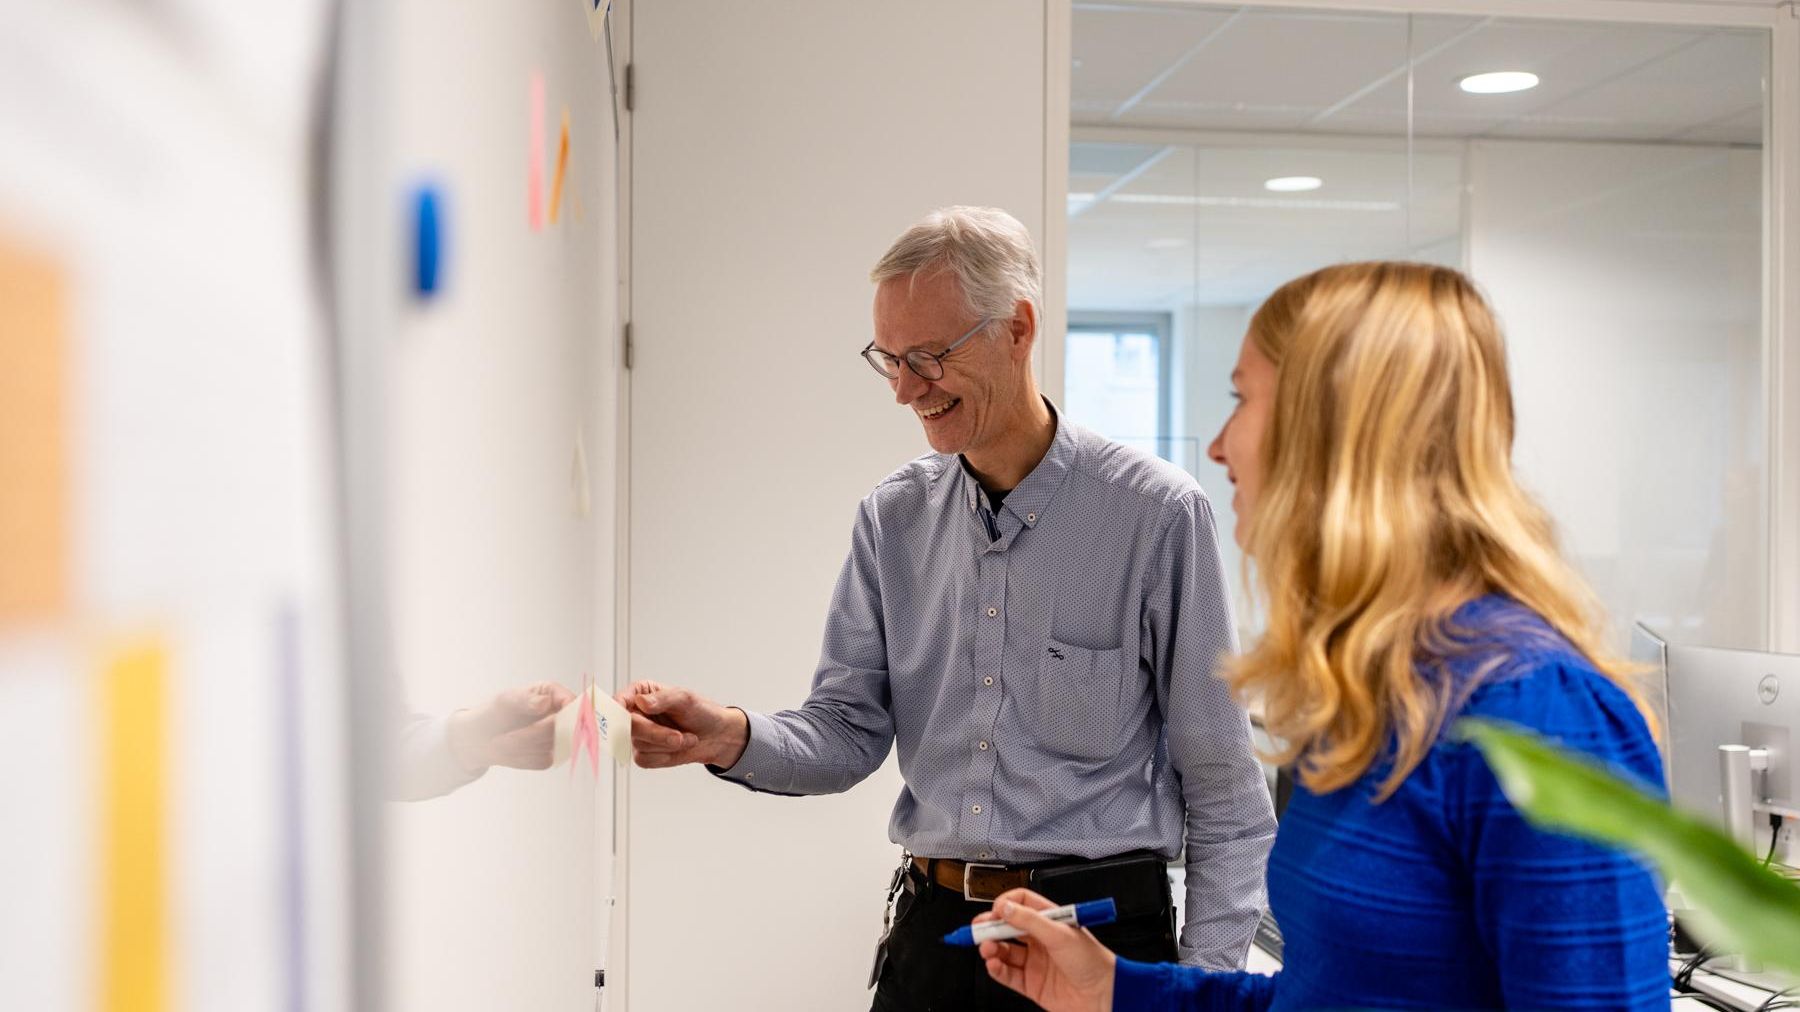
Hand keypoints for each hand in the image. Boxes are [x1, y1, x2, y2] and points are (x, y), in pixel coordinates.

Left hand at [447, 681, 575, 771]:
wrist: (478, 740)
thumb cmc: (492, 714)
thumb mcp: (503, 702)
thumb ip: (525, 700)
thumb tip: (544, 703)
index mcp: (552, 694)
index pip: (573, 703)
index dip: (570, 714)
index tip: (555, 722)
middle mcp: (560, 715)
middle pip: (565, 728)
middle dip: (533, 734)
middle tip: (506, 737)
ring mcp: (557, 738)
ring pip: (552, 747)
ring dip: (523, 747)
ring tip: (501, 741)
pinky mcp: (550, 756)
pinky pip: (543, 760)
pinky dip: (523, 758)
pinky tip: (509, 751)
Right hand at [615, 680, 747, 769]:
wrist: (716, 736)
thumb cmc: (700, 711)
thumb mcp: (686, 699)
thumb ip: (663, 698)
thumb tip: (642, 702)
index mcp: (640, 693)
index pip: (618, 700)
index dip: (614, 709)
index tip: (619, 713)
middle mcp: (634, 714)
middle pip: (627, 727)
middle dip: (655, 734)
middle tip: (678, 737)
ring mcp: (637, 735)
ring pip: (638, 745)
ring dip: (666, 745)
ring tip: (686, 737)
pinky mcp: (643, 754)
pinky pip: (644, 760)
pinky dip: (664, 757)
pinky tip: (678, 747)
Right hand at [976, 888, 1116, 1011]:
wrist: (1104, 996)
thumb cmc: (1094, 963)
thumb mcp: (1061, 934)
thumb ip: (1030, 921)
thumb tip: (1006, 908)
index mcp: (1051, 921)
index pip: (1022, 904)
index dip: (1006, 905)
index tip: (996, 911)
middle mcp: (1041, 940)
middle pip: (1008, 928)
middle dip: (991, 927)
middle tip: (979, 929)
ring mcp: (1035, 962)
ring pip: (1004, 951)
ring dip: (991, 948)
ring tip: (986, 948)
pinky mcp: (1031, 984)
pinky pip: (1007, 974)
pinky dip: (996, 969)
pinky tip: (993, 964)